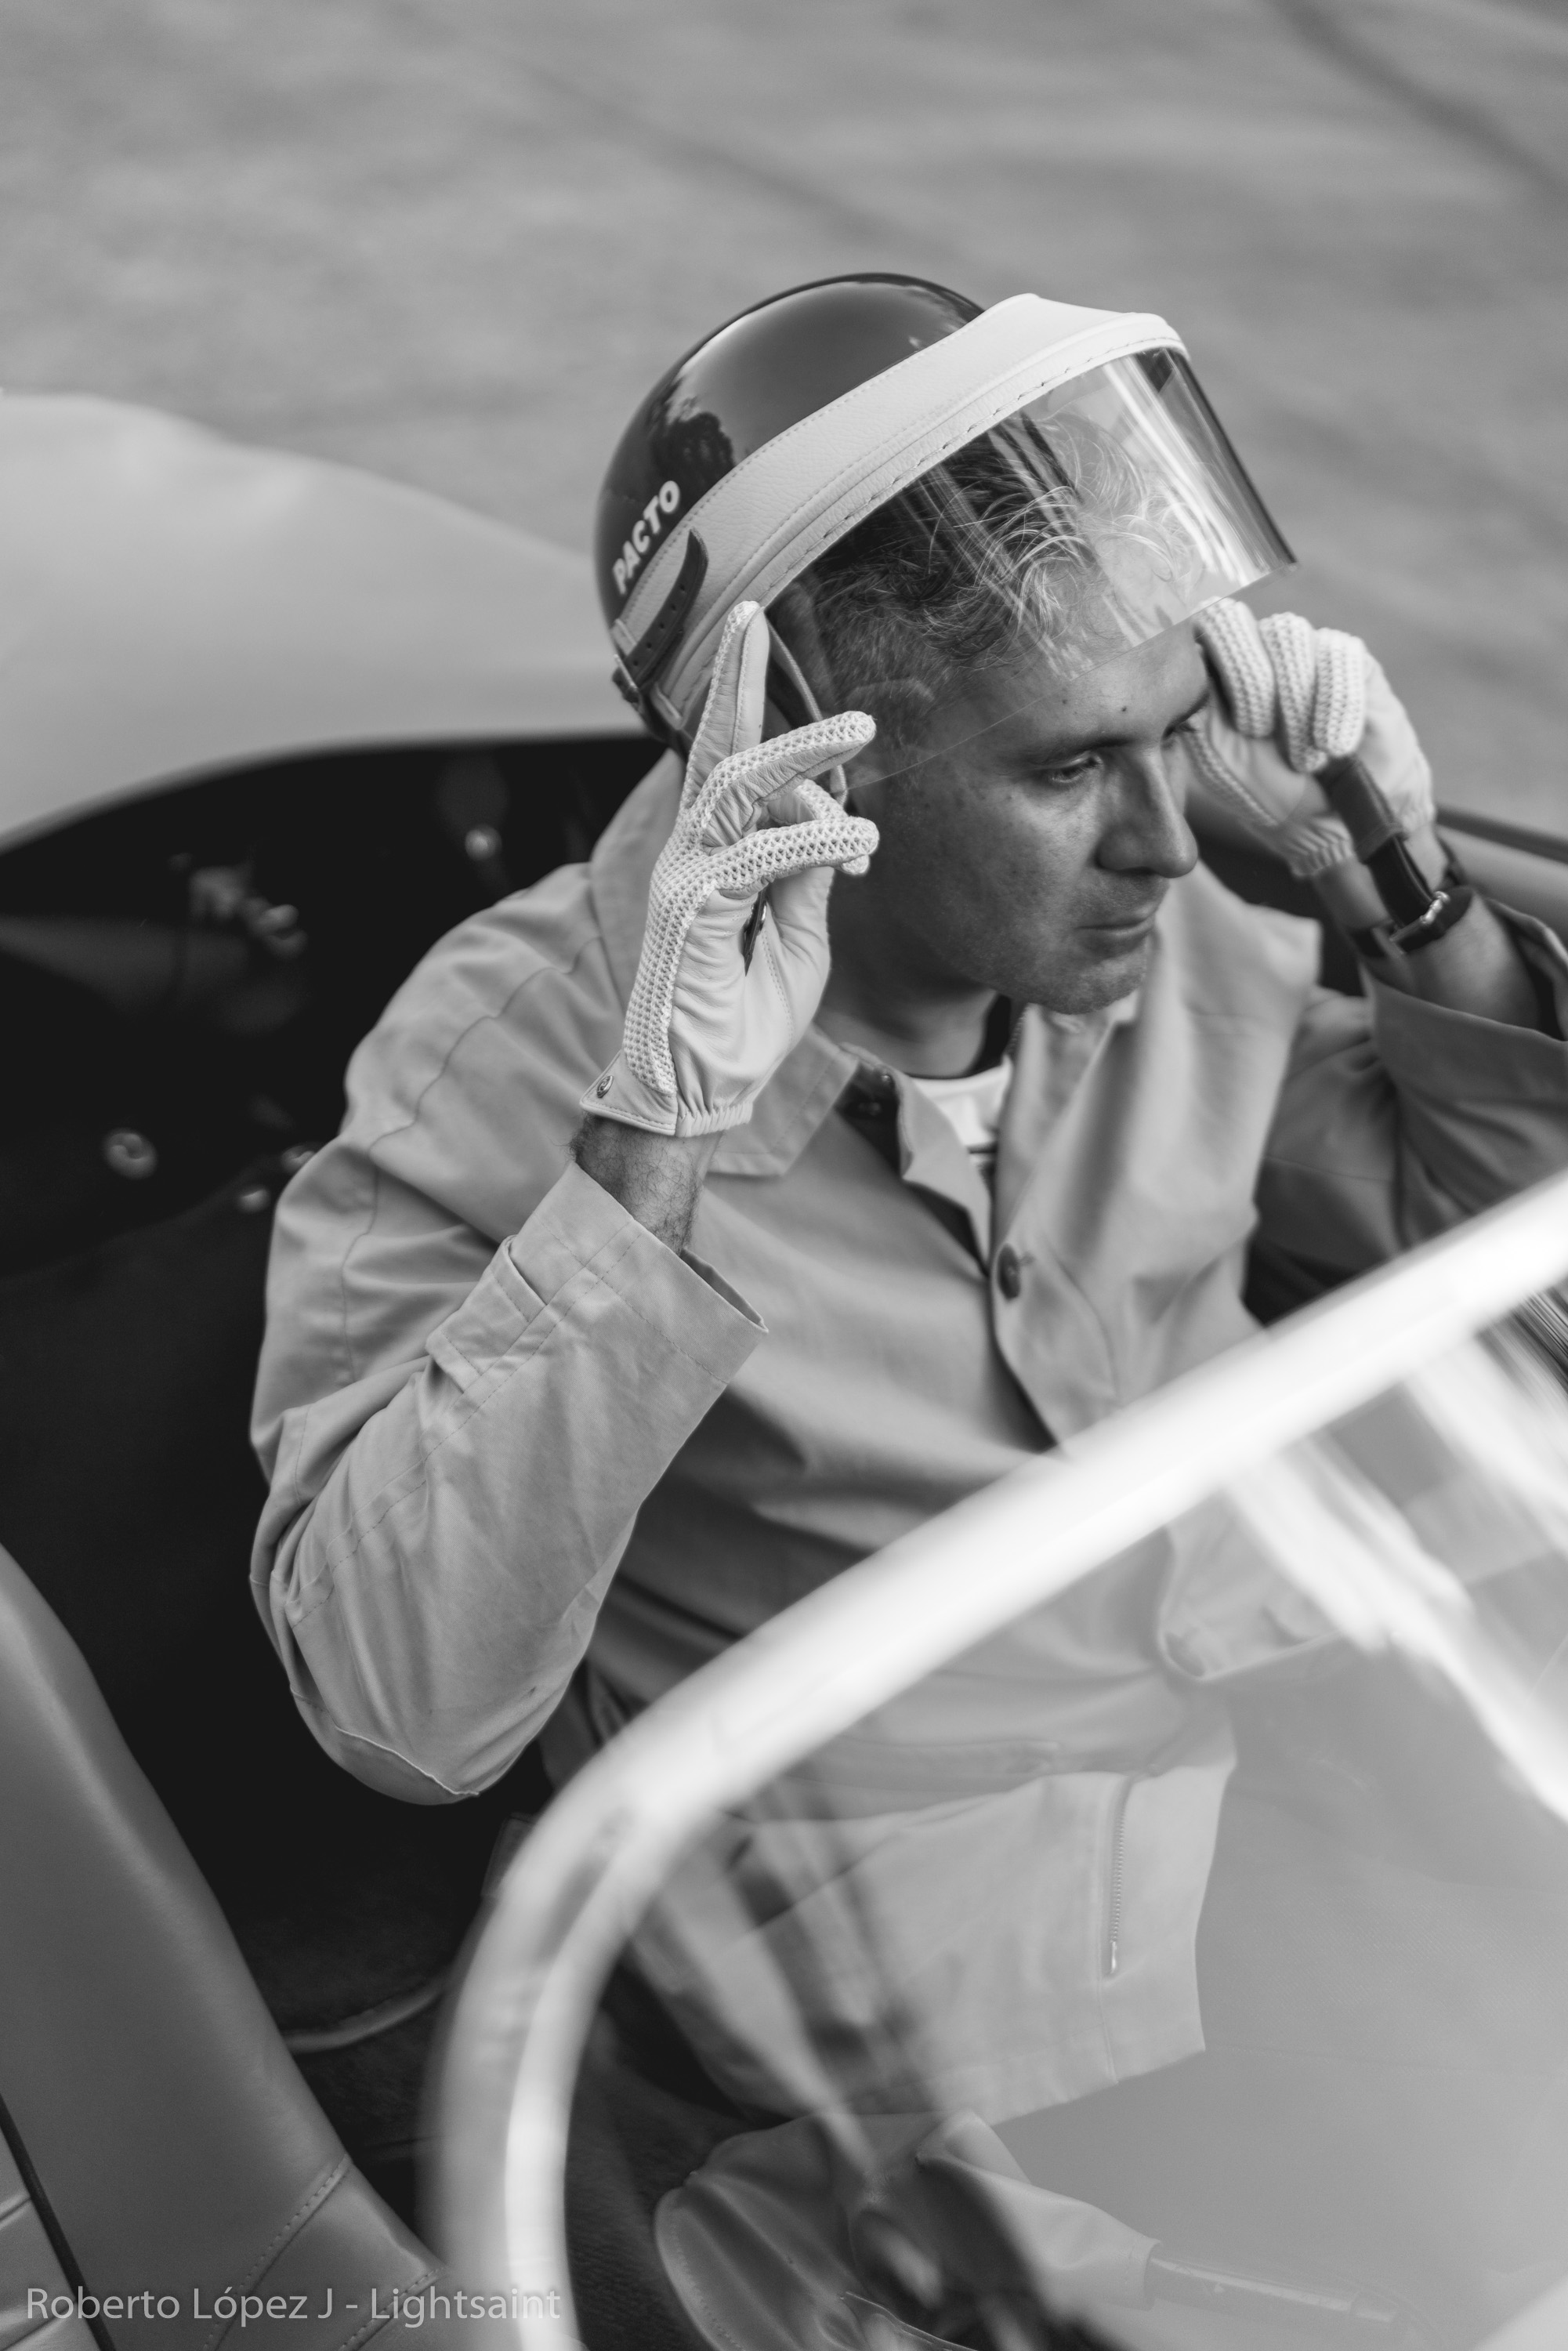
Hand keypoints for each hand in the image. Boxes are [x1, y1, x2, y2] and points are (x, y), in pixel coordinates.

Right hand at [582, 601, 878, 1136]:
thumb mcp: (797, 942)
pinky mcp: (689, 909)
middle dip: (736, 678)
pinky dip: (812, 841)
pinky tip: (858, 845)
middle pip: (712, 747)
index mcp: (712, 855)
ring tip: (859, 729)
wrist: (697, 1094)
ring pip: (736, 785)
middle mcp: (689, 854)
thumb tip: (836, 824)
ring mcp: (683, 877)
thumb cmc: (742, 1024)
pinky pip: (758, 854)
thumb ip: (808, 880)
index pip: (728, 763)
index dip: (752, 708)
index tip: (792, 673)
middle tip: (760, 617)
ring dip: (800, 752)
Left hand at [1182, 600, 1434, 878]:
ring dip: (1293, 705)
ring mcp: (1304, 648)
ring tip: (1304, 758)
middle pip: (1234, 620)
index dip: (1206, 665)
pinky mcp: (1352, 660)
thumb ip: (1198, 712)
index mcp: (1214, 668)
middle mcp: (1256, 647)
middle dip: (1247, 683)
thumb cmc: (1268, 792)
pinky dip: (1336, 706)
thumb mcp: (1220, 761)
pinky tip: (1335, 746)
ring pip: (1288, 635)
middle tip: (1260, 733)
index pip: (1194, 626)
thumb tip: (1190, 665)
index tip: (1223, 718)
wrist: (1334, 819)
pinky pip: (1339, 654)